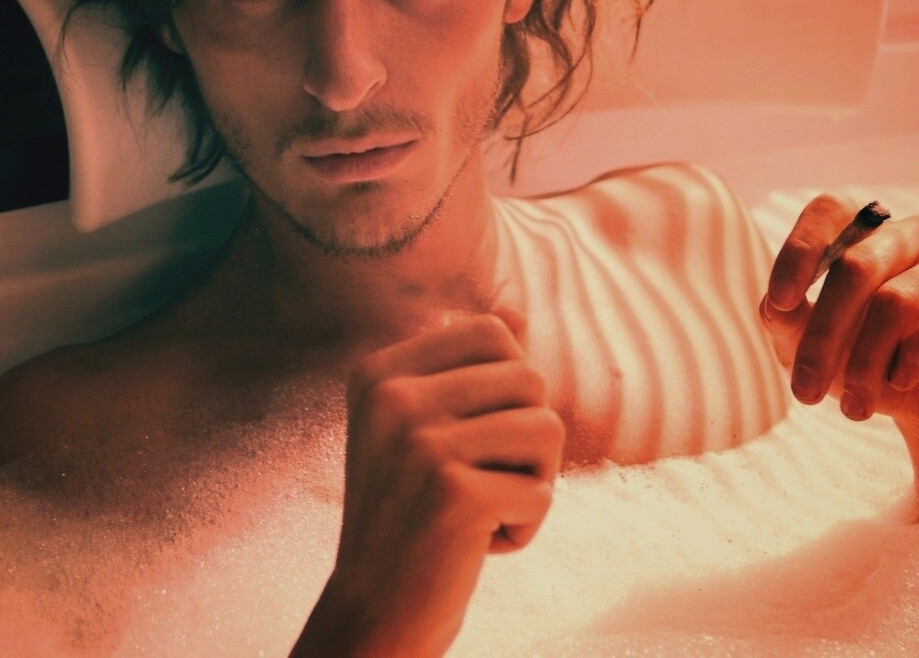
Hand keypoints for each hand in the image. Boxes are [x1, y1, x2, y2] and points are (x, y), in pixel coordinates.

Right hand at [293, 314, 563, 657]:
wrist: (372, 609)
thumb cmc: (409, 517)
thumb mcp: (420, 430)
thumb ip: (466, 370)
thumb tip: (516, 310)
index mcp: (379, 371)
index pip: (492, 331)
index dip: (509, 387)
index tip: (471, 437)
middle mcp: (392, 396)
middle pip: (528, 377)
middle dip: (527, 439)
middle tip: (482, 480)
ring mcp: (419, 441)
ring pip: (546, 428)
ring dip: (533, 481)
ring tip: (483, 509)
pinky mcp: (452, 492)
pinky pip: (543, 491)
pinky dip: (526, 527)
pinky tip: (478, 545)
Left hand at [758, 193, 918, 513]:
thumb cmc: (855, 355)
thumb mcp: (807, 341)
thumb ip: (785, 317)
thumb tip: (776, 306)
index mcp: (859, 231)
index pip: (829, 210)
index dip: (801, 250)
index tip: (781, 303)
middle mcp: (906, 236)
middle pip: (856, 266)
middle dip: (824, 334)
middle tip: (804, 391)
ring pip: (895, 301)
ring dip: (864, 362)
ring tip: (852, 408)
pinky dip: (913, 357)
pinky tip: (896, 382)